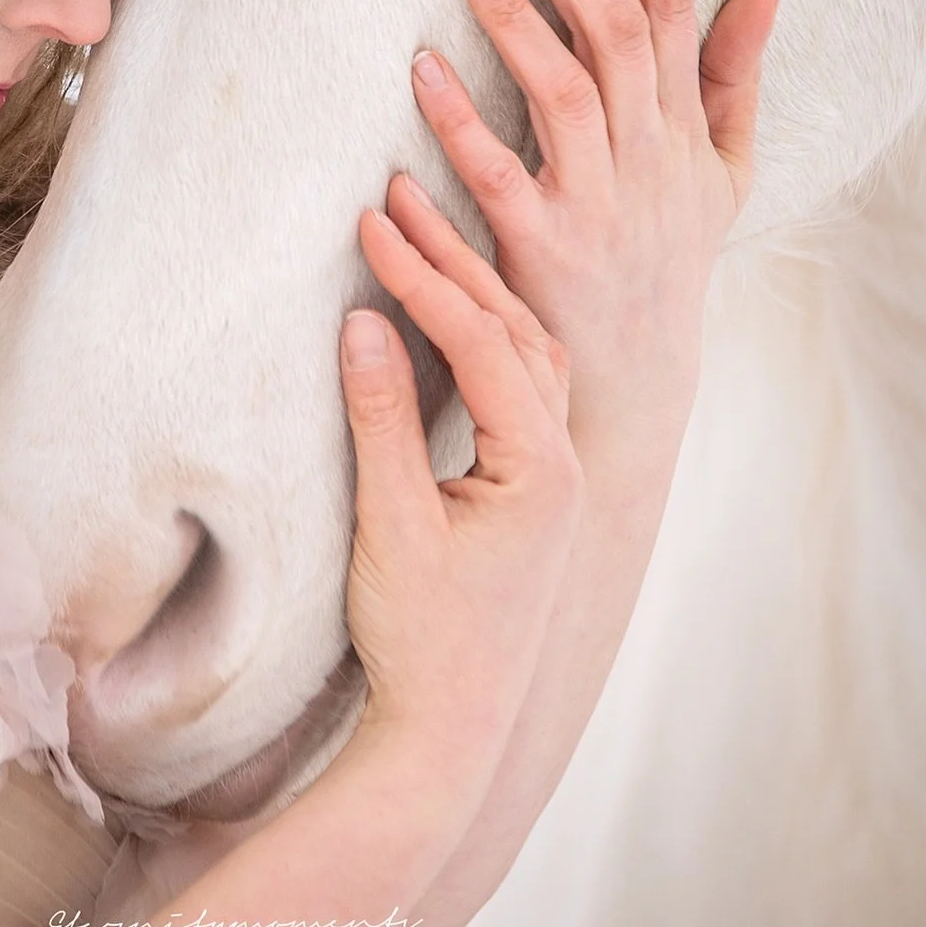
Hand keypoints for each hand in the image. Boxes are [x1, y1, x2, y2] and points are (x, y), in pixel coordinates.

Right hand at [338, 222, 582, 791]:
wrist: (453, 730)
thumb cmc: (422, 639)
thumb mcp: (390, 525)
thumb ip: (380, 420)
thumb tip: (362, 320)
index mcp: (542, 468)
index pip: (485, 340)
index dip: (425, 278)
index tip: (370, 226)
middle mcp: (563, 461)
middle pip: (516, 328)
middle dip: (453, 258)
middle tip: (395, 196)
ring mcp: (554, 475)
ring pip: (527, 349)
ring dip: (474, 286)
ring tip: (418, 229)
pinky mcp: (532, 487)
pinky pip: (521, 379)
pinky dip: (485, 327)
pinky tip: (450, 307)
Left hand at [405, 0, 778, 445]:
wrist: (630, 388)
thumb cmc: (666, 264)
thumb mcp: (721, 174)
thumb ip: (734, 79)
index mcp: (684, 126)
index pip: (669, 3)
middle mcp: (649, 156)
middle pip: (617, 30)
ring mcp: (598, 204)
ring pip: (565, 89)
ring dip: (514, 14)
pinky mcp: (542, 254)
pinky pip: (500, 177)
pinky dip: (459, 122)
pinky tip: (419, 69)